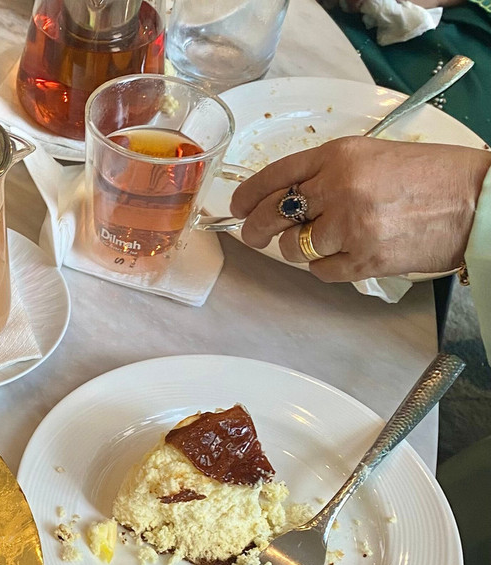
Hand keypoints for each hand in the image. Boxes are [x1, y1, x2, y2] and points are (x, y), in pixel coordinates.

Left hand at [231, 137, 490, 281]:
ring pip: (292, 248)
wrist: (479, 200)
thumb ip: (327, 173)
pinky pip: (320, 271)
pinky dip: (326, 267)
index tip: (236, 207)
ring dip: (299, 249)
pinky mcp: (363, 259)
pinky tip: (346, 254)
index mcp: (339, 155)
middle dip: (254, 229)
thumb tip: (282, 198)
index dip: (247, 195)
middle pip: (271, 215)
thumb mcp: (373, 156)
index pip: (273, 176)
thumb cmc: (431, 176)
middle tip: (254, 235)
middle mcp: (339, 188)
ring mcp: (350, 226)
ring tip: (326, 239)